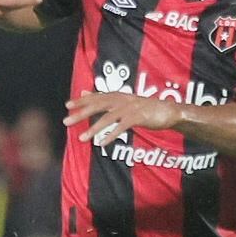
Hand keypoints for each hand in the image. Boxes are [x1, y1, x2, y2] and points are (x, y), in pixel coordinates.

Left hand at [63, 91, 179, 148]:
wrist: (169, 111)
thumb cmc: (146, 108)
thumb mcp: (125, 102)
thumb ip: (106, 99)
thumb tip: (85, 93)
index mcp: (119, 96)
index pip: (97, 97)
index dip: (82, 100)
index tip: (67, 106)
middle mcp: (123, 100)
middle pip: (98, 105)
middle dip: (81, 113)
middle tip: (66, 121)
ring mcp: (131, 108)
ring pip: (108, 118)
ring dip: (94, 128)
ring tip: (82, 139)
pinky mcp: (139, 118)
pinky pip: (122, 127)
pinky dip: (111, 135)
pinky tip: (101, 143)